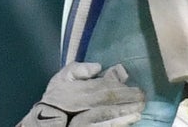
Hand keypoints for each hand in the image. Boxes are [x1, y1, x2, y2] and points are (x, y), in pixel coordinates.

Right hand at [18, 62, 145, 126]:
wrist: (43, 122)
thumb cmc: (55, 98)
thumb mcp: (62, 78)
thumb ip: (78, 70)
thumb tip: (98, 66)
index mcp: (77, 89)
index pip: (102, 87)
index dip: (120, 88)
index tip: (136, 88)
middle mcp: (81, 104)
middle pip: (107, 100)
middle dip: (126, 100)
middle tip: (143, 99)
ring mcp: (82, 120)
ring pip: (105, 115)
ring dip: (124, 113)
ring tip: (138, 112)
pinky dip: (115, 124)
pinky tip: (127, 123)